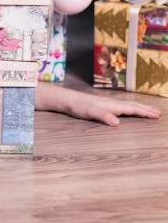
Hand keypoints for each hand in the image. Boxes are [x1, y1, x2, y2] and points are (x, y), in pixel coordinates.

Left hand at [37, 83, 160, 125]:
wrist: (66, 100)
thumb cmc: (78, 106)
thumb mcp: (91, 112)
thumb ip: (104, 116)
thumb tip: (117, 122)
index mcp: (113, 105)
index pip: (133, 108)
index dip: (145, 112)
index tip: (157, 115)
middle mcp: (111, 103)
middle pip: (132, 105)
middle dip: (146, 109)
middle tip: (158, 112)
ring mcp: (106, 104)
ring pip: (127, 105)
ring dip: (138, 108)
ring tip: (147, 110)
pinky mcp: (101, 106)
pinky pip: (120, 107)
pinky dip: (128, 109)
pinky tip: (125, 111)